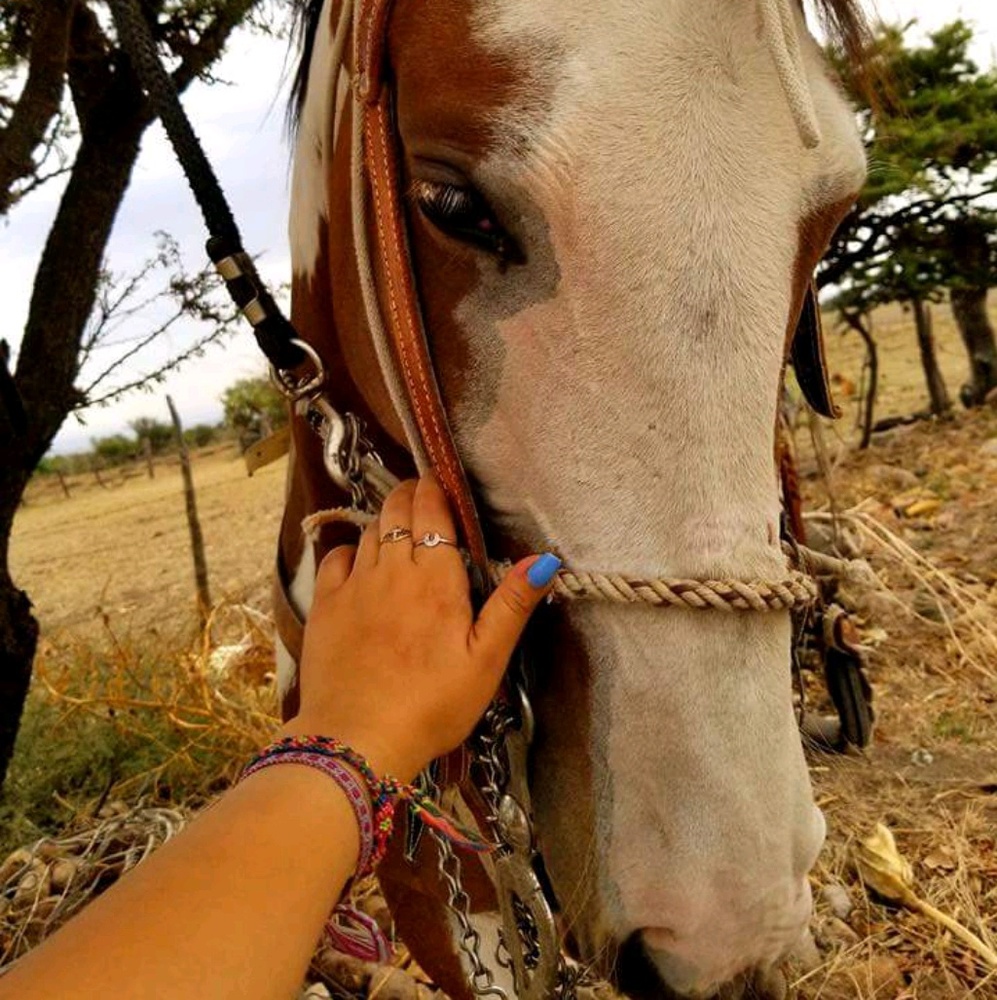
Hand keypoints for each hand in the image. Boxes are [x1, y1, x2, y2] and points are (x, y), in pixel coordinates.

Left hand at [281, 476, 559, 781]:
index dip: (436, 491)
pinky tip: (358, 557)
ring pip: (369, 531)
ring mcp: (354, 586)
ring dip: (384, 518)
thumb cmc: (431, 705)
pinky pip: (335, 558)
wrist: (357, 739)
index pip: (432, 513)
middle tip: (420, 492)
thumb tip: (544, 559)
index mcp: (436, 580)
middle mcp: (392, 571)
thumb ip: (512, 605)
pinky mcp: (325, 607)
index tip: (440, 482)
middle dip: (409, 495)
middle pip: (397, 512)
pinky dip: (351, 548)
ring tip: (396, 518)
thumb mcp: (486, 660)